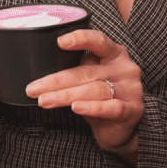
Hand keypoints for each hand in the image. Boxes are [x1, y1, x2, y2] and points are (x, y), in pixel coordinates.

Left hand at [26, 29, 142, 161]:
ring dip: (65, 96)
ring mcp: (131, 88)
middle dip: (57, 81)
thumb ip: (77, 67)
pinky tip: (75, 108)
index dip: (80, 39)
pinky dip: (91, 108)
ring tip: (44, 101)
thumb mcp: (91, 76)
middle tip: (34, 88)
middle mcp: (125, 68)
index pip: (98, 41)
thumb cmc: (100, 97)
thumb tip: (40, 67)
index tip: (60, 42)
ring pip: (94, 90)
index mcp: (115, 53)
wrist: (119, 129)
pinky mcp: (132, 109)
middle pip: (86, 72)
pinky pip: (110, 107)